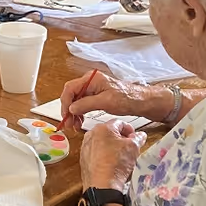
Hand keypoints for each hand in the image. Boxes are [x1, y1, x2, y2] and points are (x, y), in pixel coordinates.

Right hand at [60, 70, 174, 131]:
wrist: (140, 101)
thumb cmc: (127, 99)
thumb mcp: (106, 102)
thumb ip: (86, 104)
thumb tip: (72, 108)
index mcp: (92, 79)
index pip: (70, 88)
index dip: (65, 103)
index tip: (65, 115)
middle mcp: (90, 81)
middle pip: (71, 95)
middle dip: (69, 110)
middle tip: (68, 124)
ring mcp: (93, 88)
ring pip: (76, 100)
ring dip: (74, 113)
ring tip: (75, 126)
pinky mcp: (96, 95)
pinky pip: (83, 103)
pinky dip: (80, 112)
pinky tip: (81, 121)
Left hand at [81, 120, 146, 191]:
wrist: (102, 185)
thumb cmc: (116, 165)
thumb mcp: (133, 147)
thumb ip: (138, 138)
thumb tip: (140, 136)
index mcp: (103, 128)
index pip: (119, 123)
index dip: (130, 129)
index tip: (134, 136)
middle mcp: (91, 135)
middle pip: (109, 132)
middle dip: (120, 138)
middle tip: (129, 146)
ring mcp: (85, 147)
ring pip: (102, 142)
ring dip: (111, 147)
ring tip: (120, 157)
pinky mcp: (84, 159)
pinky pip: (96, 153)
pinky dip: (103, 156)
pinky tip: (111, 164)